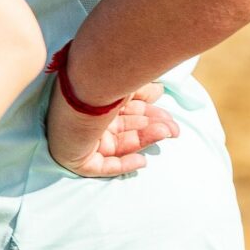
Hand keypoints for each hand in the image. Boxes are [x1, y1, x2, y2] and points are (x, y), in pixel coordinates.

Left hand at [45, 79, 179, 176]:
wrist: (76, 88)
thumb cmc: (99, 82)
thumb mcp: (124, 85)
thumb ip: (142, 90)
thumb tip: (158, 90)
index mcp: (98, 103)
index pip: (128, 114)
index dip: (150, 115)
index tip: (170, 118)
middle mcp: (90, 121)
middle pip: (127, 130)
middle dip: (152, 128)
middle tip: (173, 129)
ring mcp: (83, 139)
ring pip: (120, 145)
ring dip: (145, 140)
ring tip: (165, 133)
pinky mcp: (77, 158)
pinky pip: (102, 167)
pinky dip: (123, 165)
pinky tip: (141, 160)